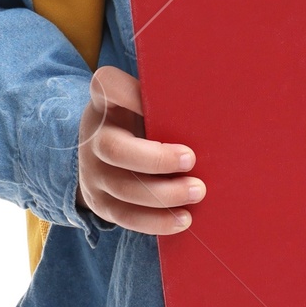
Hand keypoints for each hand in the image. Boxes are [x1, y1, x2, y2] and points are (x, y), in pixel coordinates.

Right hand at [76, 65, 204, 234]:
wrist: (102, 154)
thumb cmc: (140, 121)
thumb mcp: (144, 103)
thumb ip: (165, 103)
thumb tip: (214, 108)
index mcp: (106, 100)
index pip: (107, 85)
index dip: (130, 92)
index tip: (158, 100)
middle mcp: (93, 135)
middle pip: (114, 149)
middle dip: (156, 159)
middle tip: (191, 160)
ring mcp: (92, 171)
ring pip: (122, 188)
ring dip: (164, 194)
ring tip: (198, 191)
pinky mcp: (99, 202)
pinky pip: (125, 217)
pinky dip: (156, 221)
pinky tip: (183, 219)